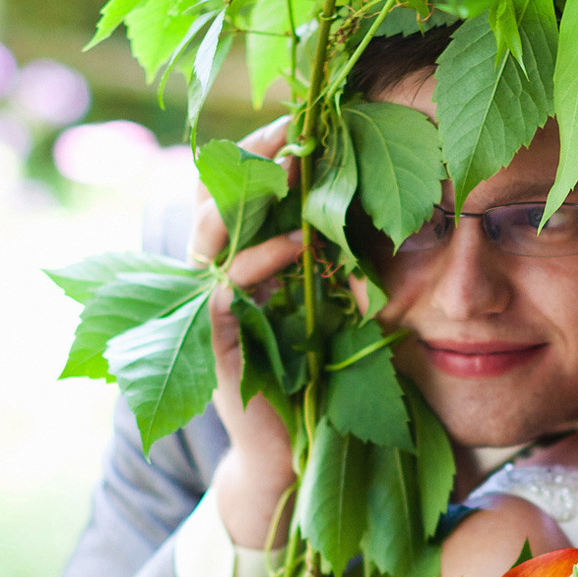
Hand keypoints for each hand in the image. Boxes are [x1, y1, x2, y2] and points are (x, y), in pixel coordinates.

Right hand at [200, 118, 304, 550]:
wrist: (293, 457)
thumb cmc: (315, 380)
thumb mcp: (324, 303)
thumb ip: (329, 257)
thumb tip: (368, 200)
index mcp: (239, 264)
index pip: (235, 190)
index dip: (259, 150)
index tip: (301, 119)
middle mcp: (215, 279)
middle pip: (213, 197)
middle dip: (250, 156)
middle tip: (290, 126)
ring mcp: (209, 311)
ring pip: (211, 234)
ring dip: (252, 195)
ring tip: (293, 165)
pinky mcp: (217, 345)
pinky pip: (226, 288)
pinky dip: (259, 259)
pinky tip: (294, 242)